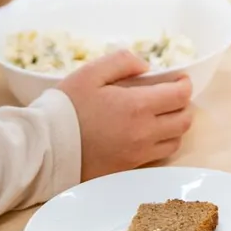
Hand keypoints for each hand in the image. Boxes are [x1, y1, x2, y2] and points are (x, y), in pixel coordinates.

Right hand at [58, 51, 194, 180]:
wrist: (46, 148)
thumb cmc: (67, 107)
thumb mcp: (91, 72)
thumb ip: (123, 61)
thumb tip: (146, 67)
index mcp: (138, 106)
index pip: (180, 95)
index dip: (184, 84)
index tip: (178, 78)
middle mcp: (144, 133)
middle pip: (184, 120)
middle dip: (182, 104)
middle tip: (169, 95)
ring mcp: (138, 154)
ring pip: (175, 141)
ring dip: (174, 126)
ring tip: (159, 115)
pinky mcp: (128, 169)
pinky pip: (157, 156)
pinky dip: (160, 144)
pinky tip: (144, 133)